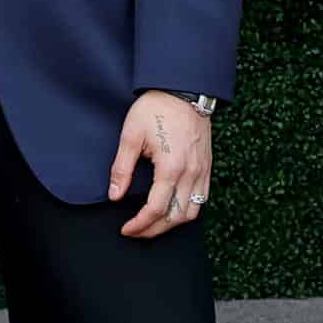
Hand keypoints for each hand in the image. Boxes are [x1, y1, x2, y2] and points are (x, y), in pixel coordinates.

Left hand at [109, 92, 210, 238]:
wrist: (184, 90)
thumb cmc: (156, 108)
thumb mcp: (131, 136)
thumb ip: (122, 168)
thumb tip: (115, 195)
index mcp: (171, 168)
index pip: (155, 209)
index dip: (139, 225)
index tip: (125, 229)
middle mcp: (191, 173)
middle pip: (175, 217)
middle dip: (154, 230)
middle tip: (136, 232)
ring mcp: (202, 171)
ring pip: (192, 212)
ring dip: (172, 224)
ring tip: (152, 224)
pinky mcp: (207, 167)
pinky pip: (202, 199)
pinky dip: (187, 211)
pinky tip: (172, 209)